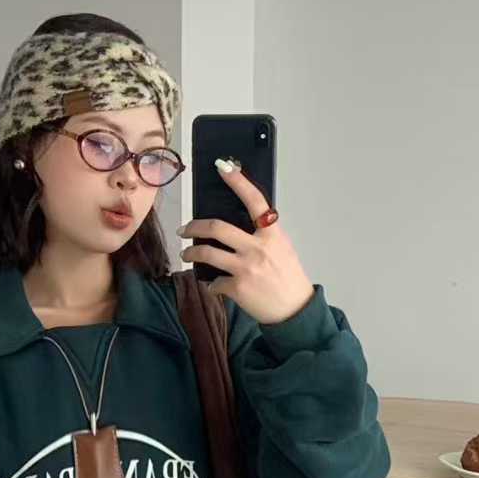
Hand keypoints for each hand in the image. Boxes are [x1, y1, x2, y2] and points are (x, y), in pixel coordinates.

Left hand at [177, 161, 315, 325]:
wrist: (293, 310)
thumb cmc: (288, 277)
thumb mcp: (281, 248)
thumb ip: (263, 234)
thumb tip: (240, 223)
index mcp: (272, 233)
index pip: (254, 200)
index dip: (237, 181)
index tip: (223, 166)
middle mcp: (257, 248)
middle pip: (217, 227)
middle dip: (194, 227)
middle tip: (185, 229)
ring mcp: (246, 268)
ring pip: (207, 253)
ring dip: (191, 253)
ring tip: (187, 254)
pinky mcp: (237, 288)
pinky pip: (214, 282)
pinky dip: (211, 284)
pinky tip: (214, 286)